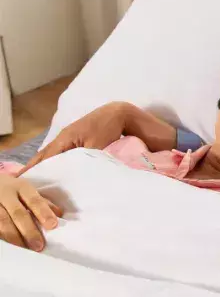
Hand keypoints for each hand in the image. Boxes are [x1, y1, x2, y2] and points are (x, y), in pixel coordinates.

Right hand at [0, 174, 62, 250]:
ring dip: (13, 236)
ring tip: (24, 248)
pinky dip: (1, 236)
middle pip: (18, 213)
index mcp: (21, 188)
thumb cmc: (13, 191)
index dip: (44, 212)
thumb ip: (43, 203)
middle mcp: (6, 194)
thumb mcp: (27, 192)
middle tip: (38, 245)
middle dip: (29, 230)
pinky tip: (9, 244)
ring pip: (2, 221)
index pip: (34, 200)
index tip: (52, 225)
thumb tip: (60, 215)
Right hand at [18, 101, 132, 174]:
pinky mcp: (76, 141)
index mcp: (63, 140)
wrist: (117, 115)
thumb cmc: (106, 128)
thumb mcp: (95, 146)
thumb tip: (78, 176)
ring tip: (35, 180)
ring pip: (51, 154)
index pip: (45, 158)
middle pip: (44, 156)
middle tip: (24, 182)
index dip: (35, 169)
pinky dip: (54, 162)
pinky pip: (60, 153)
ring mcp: (68, 139)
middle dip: (34, 168)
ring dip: (43, 165)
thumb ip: (85, 160)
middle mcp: (62, 139)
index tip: (25, 180)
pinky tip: (54, 171)